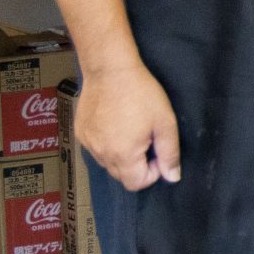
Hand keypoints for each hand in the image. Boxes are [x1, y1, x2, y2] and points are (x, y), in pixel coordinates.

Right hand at [79, 59, 182, 190]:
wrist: (110, 70)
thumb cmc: (141, 93)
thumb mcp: (165, 122)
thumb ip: (169, 153)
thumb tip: (172, 177)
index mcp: (123, 155)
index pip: (136, 183)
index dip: (153, 172)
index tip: (158, 151)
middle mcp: (101, 154)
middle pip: (121, 176)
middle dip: (138, 165)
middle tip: (147, 139)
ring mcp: (88, 143)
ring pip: (107, 163)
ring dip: (122, 156)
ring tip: (131, 130)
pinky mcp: (81, 132)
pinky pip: (96, 149)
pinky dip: (107, 145)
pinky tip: (116, 124)